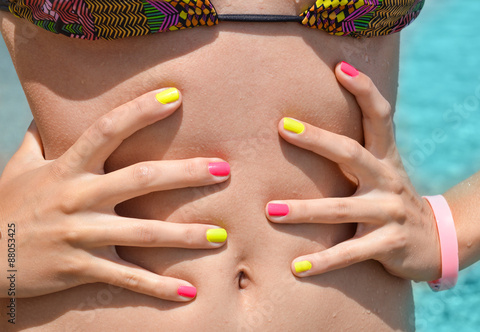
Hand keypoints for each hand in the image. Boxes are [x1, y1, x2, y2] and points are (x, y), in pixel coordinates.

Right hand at [0, 88, 228, 300]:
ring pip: (143, 232)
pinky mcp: (81, 268)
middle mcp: (78, 197)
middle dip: (185, 173)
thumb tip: (47, 113)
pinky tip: (190, 291)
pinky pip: (127, 278)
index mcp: (67, 168)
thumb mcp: (18, 166)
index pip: (107, 129)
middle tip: (224, 169)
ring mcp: (81, 234)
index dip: (140, 110)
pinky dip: (159, 286)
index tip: (175, 96)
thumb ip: (38, 138)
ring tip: (221, 235)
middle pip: (140, 179)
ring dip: (185, 234)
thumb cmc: (6, 206)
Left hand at [266, 62, 440, 280]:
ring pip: (342, 209)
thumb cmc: (391, 200)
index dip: (364, 89)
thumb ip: (354, 153)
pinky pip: (350, 252)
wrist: (435, 240)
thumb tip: (307, 127)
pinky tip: (296, 267)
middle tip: (283, 127)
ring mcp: (390, 212)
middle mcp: (388, 179)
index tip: (340, 67)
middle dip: (318, 139)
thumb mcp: (380, 172)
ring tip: (270, 211)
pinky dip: (323, 261)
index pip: (380, 115)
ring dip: (304, 211)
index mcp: (385, 157)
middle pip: (352, 153)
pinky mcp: (389, 244)